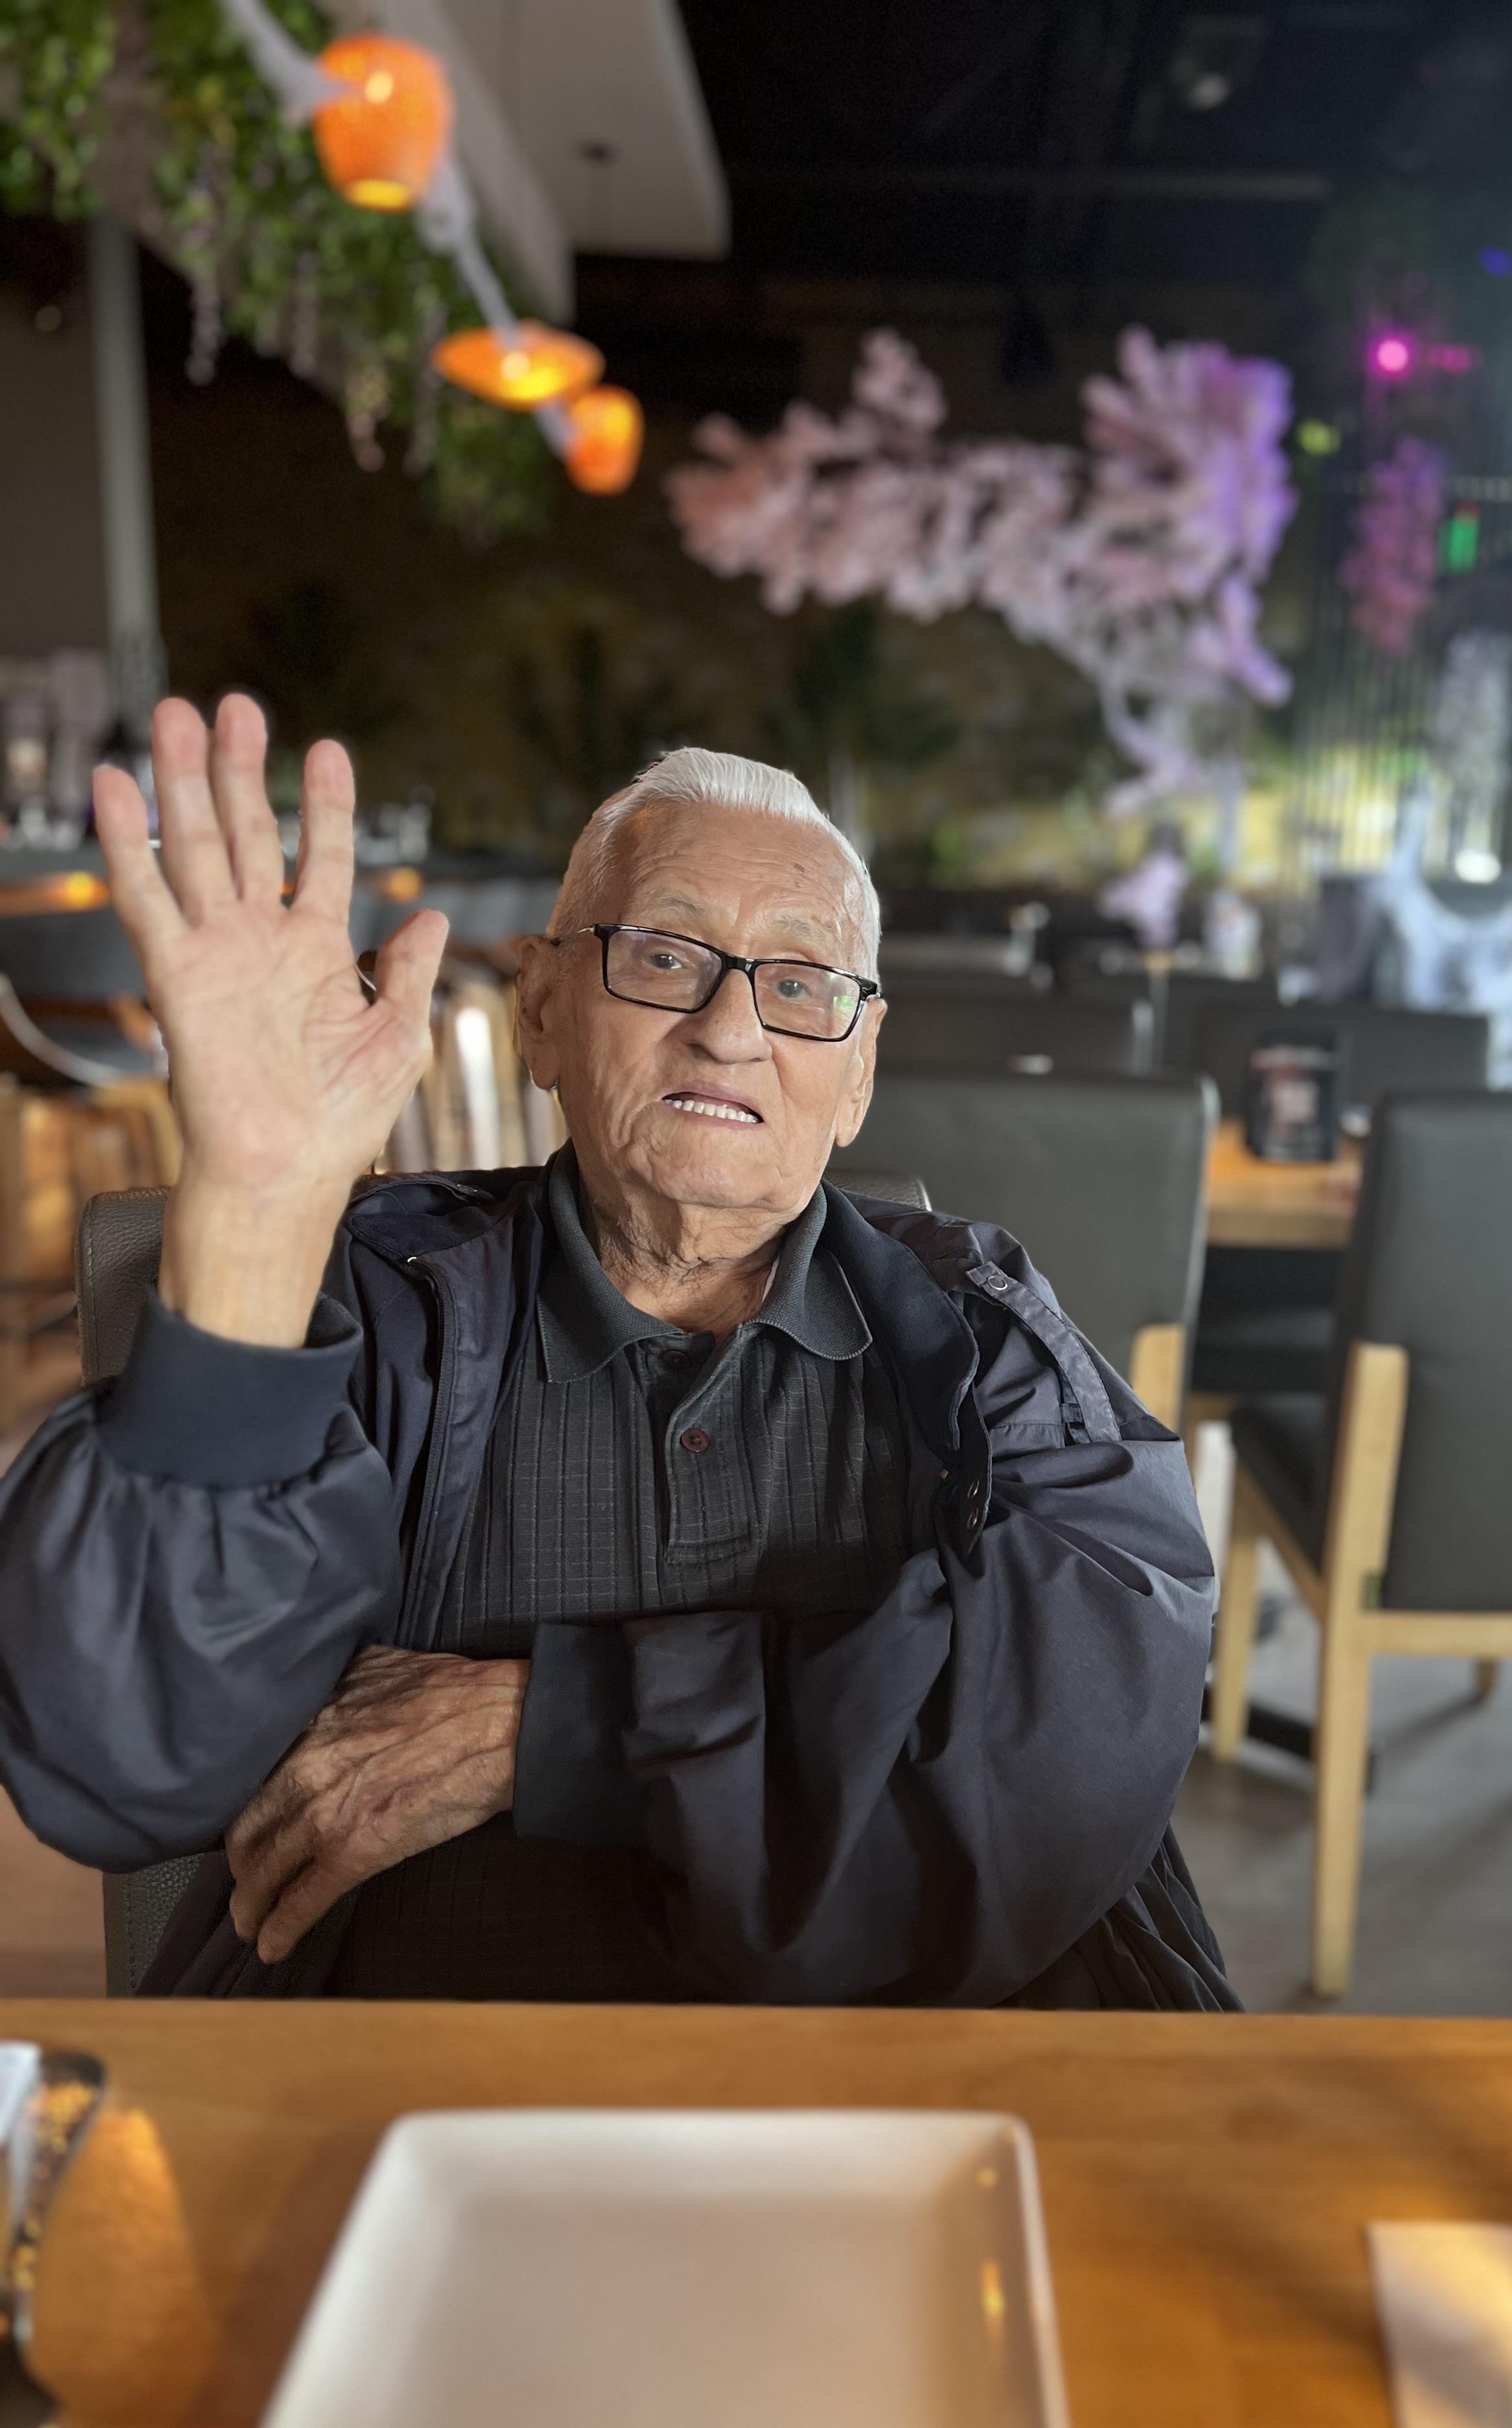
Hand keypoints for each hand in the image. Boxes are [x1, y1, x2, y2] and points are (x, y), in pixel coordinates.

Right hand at [93, 695, 447, 1341]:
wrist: (287, 1172)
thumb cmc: (342, 1123)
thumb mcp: (400, 1039)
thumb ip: (412, 973)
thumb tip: (433, 917)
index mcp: (318, 952)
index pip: (324, 857)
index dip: (325, 805)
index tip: (327, 749)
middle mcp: (263, 942)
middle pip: (250, 834)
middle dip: (240, 768)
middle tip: (232, 706)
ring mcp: (217, 952)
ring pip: (197, 847)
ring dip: (185, 781)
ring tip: (175, 715)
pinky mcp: (176, 974)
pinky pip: (147, 897)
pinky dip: (130, 841)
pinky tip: (118, 788)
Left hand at [225, 1645, 528, 1963]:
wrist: (497, 1724)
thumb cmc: (451, 1692)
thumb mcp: (376, 1669)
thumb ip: (337, 1690)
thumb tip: (327, 1697)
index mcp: (306, 1724)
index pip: (247, 1780)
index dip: (245, 1811)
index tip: (248, 1829)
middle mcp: (302, 1769)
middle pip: (246, 1833)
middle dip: (241, 1867)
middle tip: (245, 1884)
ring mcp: (325, 1814)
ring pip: (264, 1873)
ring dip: (251, 1906)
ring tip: (248, 1924)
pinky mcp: (355, 1852)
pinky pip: (302, 1900)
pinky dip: (281, 1929)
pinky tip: (271, 1947)